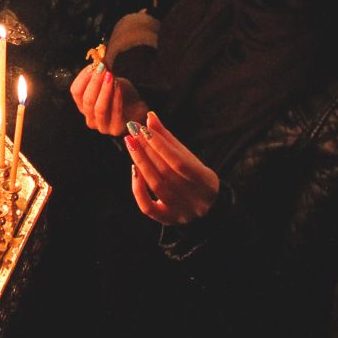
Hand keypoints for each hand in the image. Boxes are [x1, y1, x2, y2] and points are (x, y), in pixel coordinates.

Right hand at [70, 62, 144, 136]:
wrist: (138, 108)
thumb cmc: (122, 94)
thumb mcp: (110, 81)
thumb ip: (103, 74)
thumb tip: (99, 59)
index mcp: (84, 106)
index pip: (76, 92)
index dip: (83, 77)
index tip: (93, 65)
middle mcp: (90, 118)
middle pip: (87, 100)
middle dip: (94, 82)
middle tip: (102, 68)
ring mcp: (102, 126)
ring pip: (98, 108)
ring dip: (104, 90)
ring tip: (109, 76)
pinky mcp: (116, 129)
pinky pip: (114, 112)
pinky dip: (116, 98)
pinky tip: (118, 86)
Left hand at [125, 111, 219, 226]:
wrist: (206, 209)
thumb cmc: (194, 177)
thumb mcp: (189, 158)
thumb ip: (169, 139)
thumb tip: (150, 117)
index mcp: (207, 182)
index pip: (179, 161)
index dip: (160, 144)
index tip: (144, 128)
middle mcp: (196, 199)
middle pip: (166, 172)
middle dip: (146, 149)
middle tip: (132, 131)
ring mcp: (182, 212)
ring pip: (156, 186)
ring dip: (141, 162)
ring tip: (131, 144)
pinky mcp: (168, 220)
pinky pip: (148, 207)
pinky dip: (139, 188)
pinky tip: (133, 170)